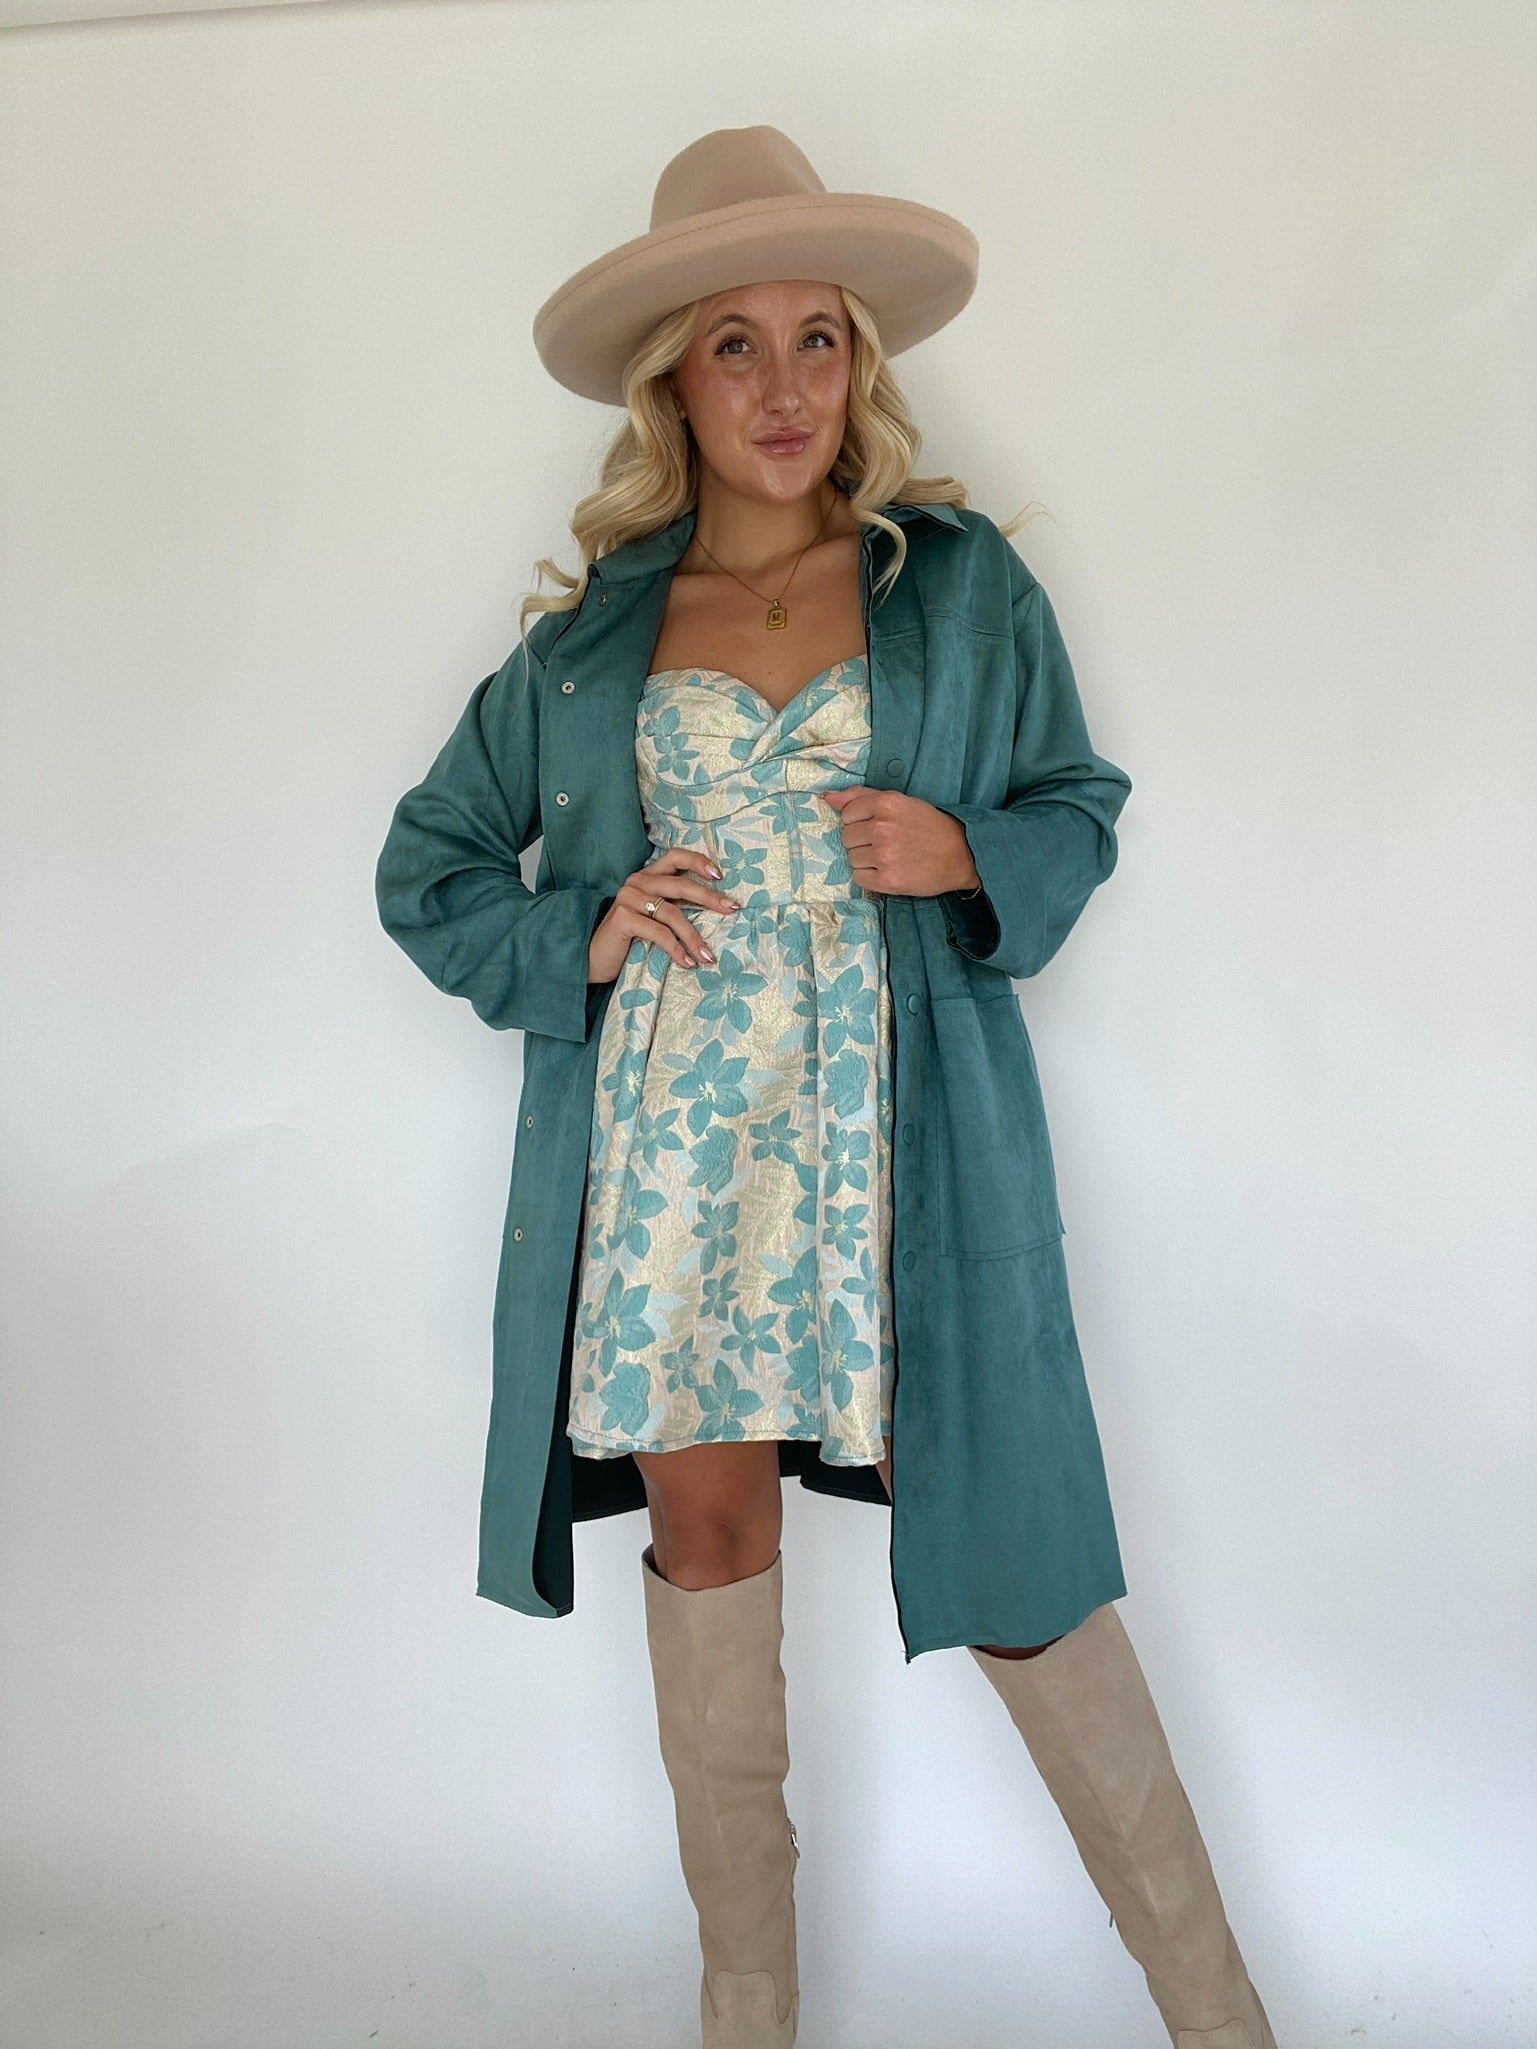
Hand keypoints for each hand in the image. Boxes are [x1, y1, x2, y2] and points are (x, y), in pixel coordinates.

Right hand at [587, 848, 741, 982]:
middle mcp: (637, 882)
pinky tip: (687, 963)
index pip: (675, 856)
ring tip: (708, 956)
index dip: (698, 862)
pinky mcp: (623, 918)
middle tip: (732, 909)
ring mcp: (628, 898)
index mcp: (647, 876)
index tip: (720, 876)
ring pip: (672, 913)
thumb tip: (716, 909)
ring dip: (693, 937)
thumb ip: (674, 905)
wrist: (594, 957)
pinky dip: (676, 949)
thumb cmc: (629, 938)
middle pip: (680, 884)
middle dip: (709, 898)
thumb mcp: (653, 916)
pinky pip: (658, 932)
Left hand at [819, 787, 981, 897]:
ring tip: (889, 856)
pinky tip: (888, 870)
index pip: (847, 814)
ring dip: (866, 859)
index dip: (859, 821)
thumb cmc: (928, 826)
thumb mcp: (899, 802)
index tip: (878, 826)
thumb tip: (828, 797)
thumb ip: (861, 796)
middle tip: (886, 843)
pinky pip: (859, 877)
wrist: (960, 855)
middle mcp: (882, 828)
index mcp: (885, 804)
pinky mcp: (888, 880)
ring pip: (851, 858)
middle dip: (861, 841)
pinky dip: (870, 876)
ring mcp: (884, 855)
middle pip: (846, 837)